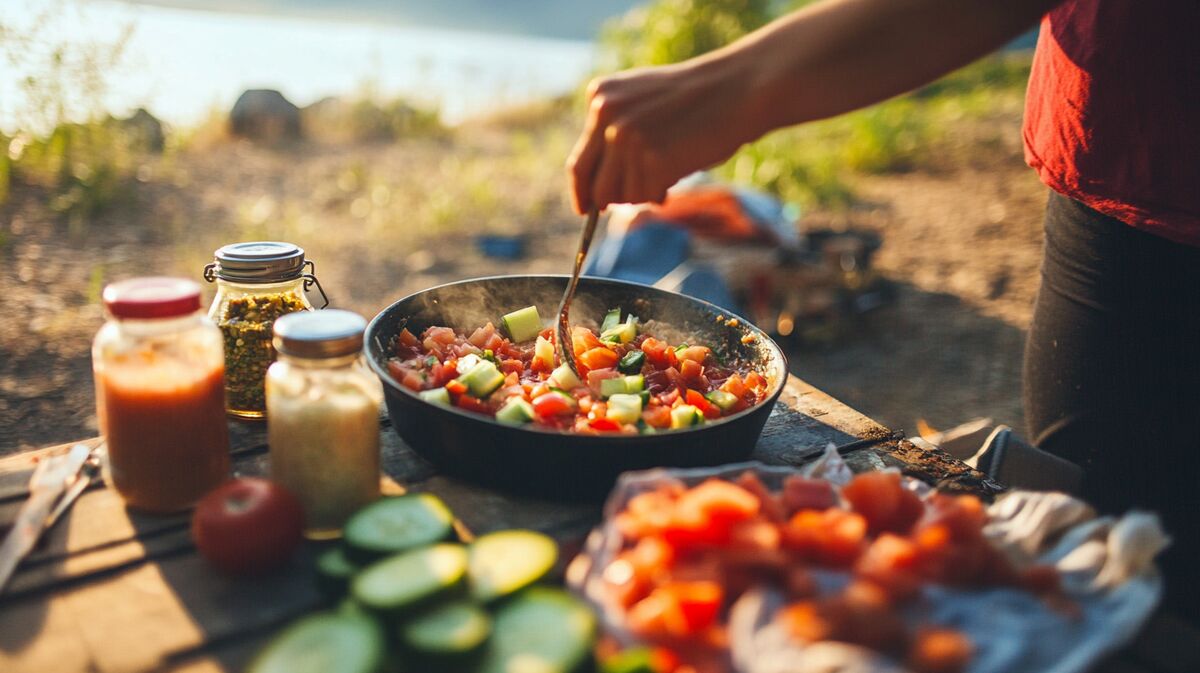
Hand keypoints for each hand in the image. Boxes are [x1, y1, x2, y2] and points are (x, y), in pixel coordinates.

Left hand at [566, 57, 764, 214]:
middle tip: (640, 195)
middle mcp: (607, 115)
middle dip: (613, 200)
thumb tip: (595, 191)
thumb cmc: (696, 100)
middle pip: (595, 187)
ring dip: (644, 193)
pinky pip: (647, 197)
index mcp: (600, 98)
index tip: (585, 209)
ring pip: (621, 196)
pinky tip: (680, 169)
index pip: (579, 162)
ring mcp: (628, 137)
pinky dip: (662, 192)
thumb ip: (615, 132)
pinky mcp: (652, 158)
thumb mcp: (642, 103)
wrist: (738, 88)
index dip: (582, 192)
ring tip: (670, 168)